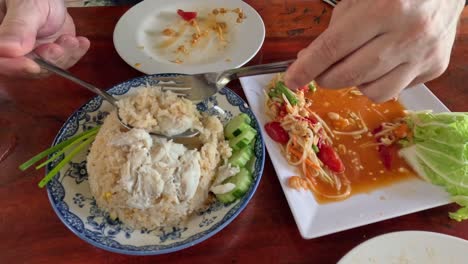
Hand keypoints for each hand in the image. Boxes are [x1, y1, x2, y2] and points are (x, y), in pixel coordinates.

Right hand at [0, 0, 89, 77]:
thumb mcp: (25, 7)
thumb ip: (17, 28)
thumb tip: (8, 50)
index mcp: (0, 39)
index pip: (2, 61)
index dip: (16, 66)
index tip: (32, 65)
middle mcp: (12, 51)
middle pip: (26, 68)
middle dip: (46, 60)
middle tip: (58, 48)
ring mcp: (32, 55)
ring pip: (47, 67)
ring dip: (63, 56)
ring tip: (71, 40)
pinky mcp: (49, 55)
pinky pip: (62, 61)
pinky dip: (73, 53)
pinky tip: (81, 43)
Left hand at [284, 0, 464, 101]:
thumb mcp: (359, 0)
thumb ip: (334, 31)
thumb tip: (309, 61)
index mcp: (384, 9)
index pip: (334, 47)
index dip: (308, 67)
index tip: (292, 80)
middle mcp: (407, 34)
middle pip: (351, 74)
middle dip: (325, 78)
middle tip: (319, 72)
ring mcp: (424, 54)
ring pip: (373, 91)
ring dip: (354, 82)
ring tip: (357, 62)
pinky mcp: (435, 68)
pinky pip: (395, 90)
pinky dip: (378, 82)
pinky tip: (381, 65)